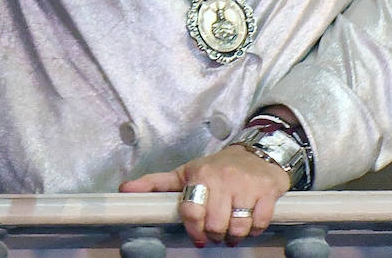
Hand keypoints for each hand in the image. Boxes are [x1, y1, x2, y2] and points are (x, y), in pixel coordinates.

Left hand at [121, 145, 288, 245]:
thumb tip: (124, 190)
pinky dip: (254, 230)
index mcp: (200, 175)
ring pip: (237, 226)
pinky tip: (249, 224)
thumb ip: (156, 183)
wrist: (258, 154)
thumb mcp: (185, 172)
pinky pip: (260, 222)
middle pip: (215, 223)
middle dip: (215, 234)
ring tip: (231, 232)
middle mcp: (222, 178)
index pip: (191, 210)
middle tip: (216, 233)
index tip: (198, 237)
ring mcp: (246, 185)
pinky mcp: (267, 192)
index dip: (193, 229)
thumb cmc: (217, 168)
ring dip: (234, 236)